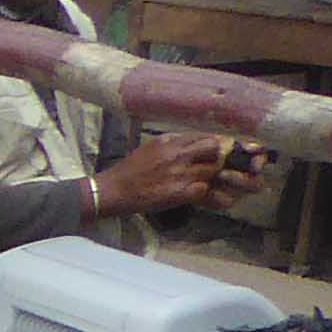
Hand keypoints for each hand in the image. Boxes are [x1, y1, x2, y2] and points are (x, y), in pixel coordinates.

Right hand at [90, 129, 246, 216]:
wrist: (113, 191)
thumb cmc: (129, 170)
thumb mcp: (150, 147)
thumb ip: (172, 143)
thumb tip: (190, 141)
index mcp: (170, 141)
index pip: (204, 136)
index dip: (215, 144)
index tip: (218, 151)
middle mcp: (178, 154)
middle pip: (214, 148)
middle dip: (218, 156)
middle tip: (216, 166)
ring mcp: (180, 173)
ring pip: (214, 169)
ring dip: (213, 176)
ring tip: (208, 183)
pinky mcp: (180, 192)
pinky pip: (205, 189)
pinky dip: (205, 193)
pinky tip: (198, 194)